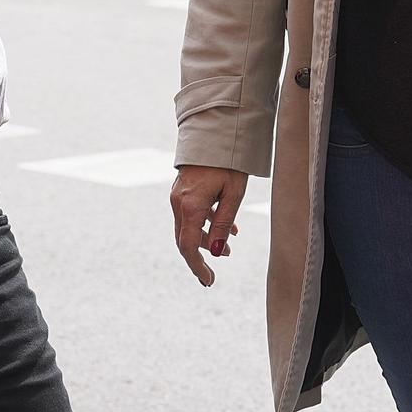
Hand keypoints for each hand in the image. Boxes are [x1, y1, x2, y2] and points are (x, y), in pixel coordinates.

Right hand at [170, 165, 246, 287]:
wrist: (215, 129)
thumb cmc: (228, 162)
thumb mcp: (233, 195)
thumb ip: (223, 224)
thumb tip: (216, 252)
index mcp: (190, 206)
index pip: (188, 247)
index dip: (197, 266)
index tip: (208, 281)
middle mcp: (179, 202)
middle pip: (185, 239)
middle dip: (200, 256)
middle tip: (214, 273)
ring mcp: (178, 194)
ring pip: (188, 226)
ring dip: (206, 238)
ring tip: (229, 246)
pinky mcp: (183, 188)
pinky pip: (190, 212)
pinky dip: (205, 222)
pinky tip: (226, 225)